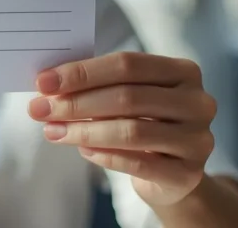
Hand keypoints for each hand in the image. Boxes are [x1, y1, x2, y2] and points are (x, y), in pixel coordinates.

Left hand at [27, 51, 216, 206]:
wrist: (173, 172)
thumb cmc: (144, 121)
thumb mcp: (127, 95)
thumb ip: (97, 85)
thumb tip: (47, 84)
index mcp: (183, 71)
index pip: (127, 64)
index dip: (82, 72)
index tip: (43, 81)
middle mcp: (198, 102)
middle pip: (127, 97)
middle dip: (76, 103)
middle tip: (39, 109)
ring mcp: (197, 139)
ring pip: (131, 131)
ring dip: (83, 131)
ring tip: (53, 131)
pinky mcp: (188, 174)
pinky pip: (137, 164)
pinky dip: (104, 156)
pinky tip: (82, 150)